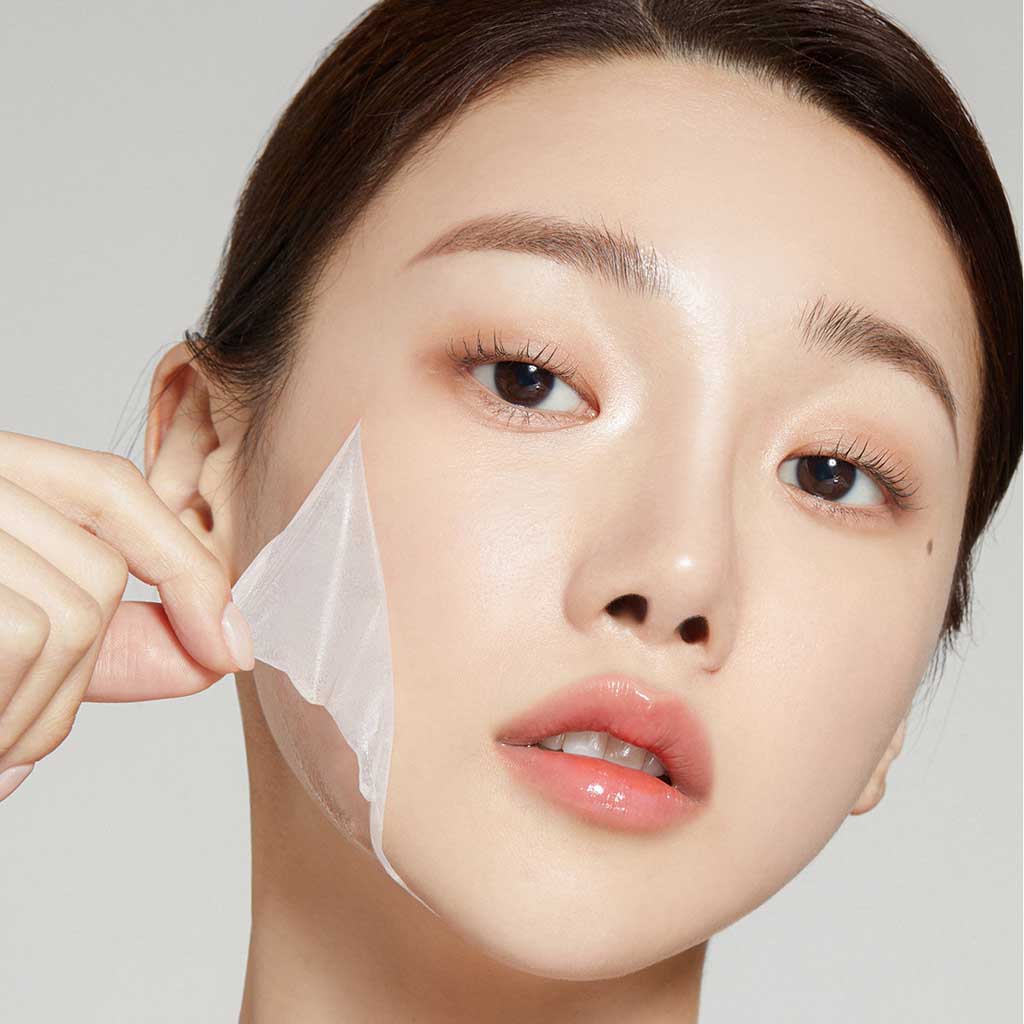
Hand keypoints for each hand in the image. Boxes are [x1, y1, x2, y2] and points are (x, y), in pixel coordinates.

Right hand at [0, 429, 252, 801]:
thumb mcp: (13, 632)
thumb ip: (107, 640)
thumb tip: (216, 656)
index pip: (115, 490)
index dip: (186, 570)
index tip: (233, 652)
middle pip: (101, 572)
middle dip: (85, 678)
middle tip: (25, 744)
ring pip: (72, 616)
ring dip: (42, 713)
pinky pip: (29, 640)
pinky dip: (17, 718)